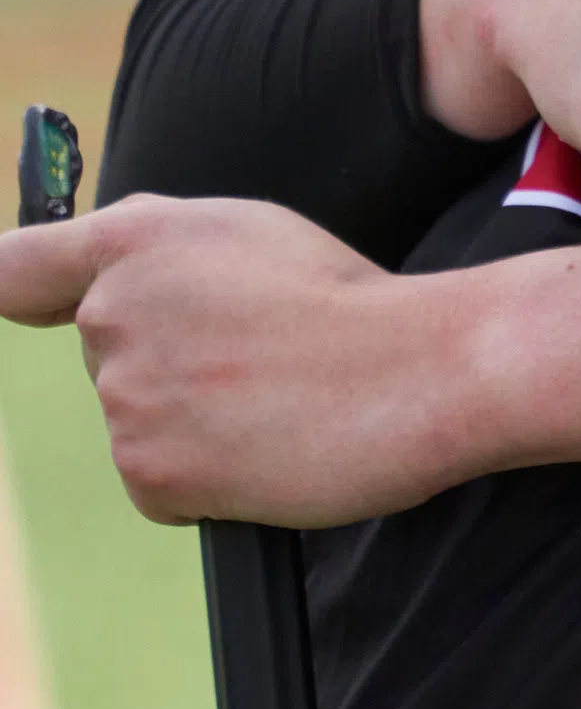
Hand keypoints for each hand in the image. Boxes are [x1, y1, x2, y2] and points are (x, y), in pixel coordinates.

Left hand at [0, 197, 580, 525]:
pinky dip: (206, 467)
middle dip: (162, 347)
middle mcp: (112, 317)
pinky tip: (266, 440)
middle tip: (252, 343)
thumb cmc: (346, 297)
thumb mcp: (253, 232)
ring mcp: (124, 401)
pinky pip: (159, 475)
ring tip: (274, 389)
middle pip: (103, 344)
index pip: (15, 270)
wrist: (412, 371)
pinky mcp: (147, 476)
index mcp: (136, 242)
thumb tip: (101, 288)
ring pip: (136, 412)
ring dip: (190, 411)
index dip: (12, 284)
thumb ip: (159, 250)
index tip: (19, 296)